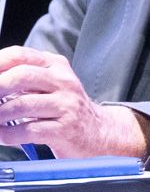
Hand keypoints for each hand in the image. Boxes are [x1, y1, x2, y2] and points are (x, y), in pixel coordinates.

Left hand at [0, 46, 149, 157]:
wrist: (98, 131)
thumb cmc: (65, 107)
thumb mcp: (50, 84)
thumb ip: (24, 77)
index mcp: (56, 66)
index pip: (20, 55)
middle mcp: (64, 82)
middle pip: (21, 76)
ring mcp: (66, 105)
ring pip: (21, 105)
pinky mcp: (64, 129)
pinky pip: (28, 130)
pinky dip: (7, 134)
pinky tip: (2, 135)